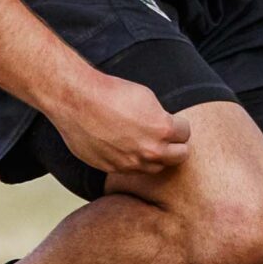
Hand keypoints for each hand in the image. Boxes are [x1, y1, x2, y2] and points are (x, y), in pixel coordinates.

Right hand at [45, 70, 190, 179]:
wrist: (77, 101)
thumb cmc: (111, 93)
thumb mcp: (146, 98)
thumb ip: (161, 118)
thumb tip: (166, 127)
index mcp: (163, 130)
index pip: (185, 133)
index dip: (178, 125)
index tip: (172, 122)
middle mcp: (150, 151)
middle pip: (179, 156)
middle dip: (175, 145)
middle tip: (165, 136)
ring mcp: (131, 163)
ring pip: (155, 167)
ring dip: (154, 156)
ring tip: (143, 142)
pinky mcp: (113, 168)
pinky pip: (131, 170)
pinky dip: (131, 160)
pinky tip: (123, 146)